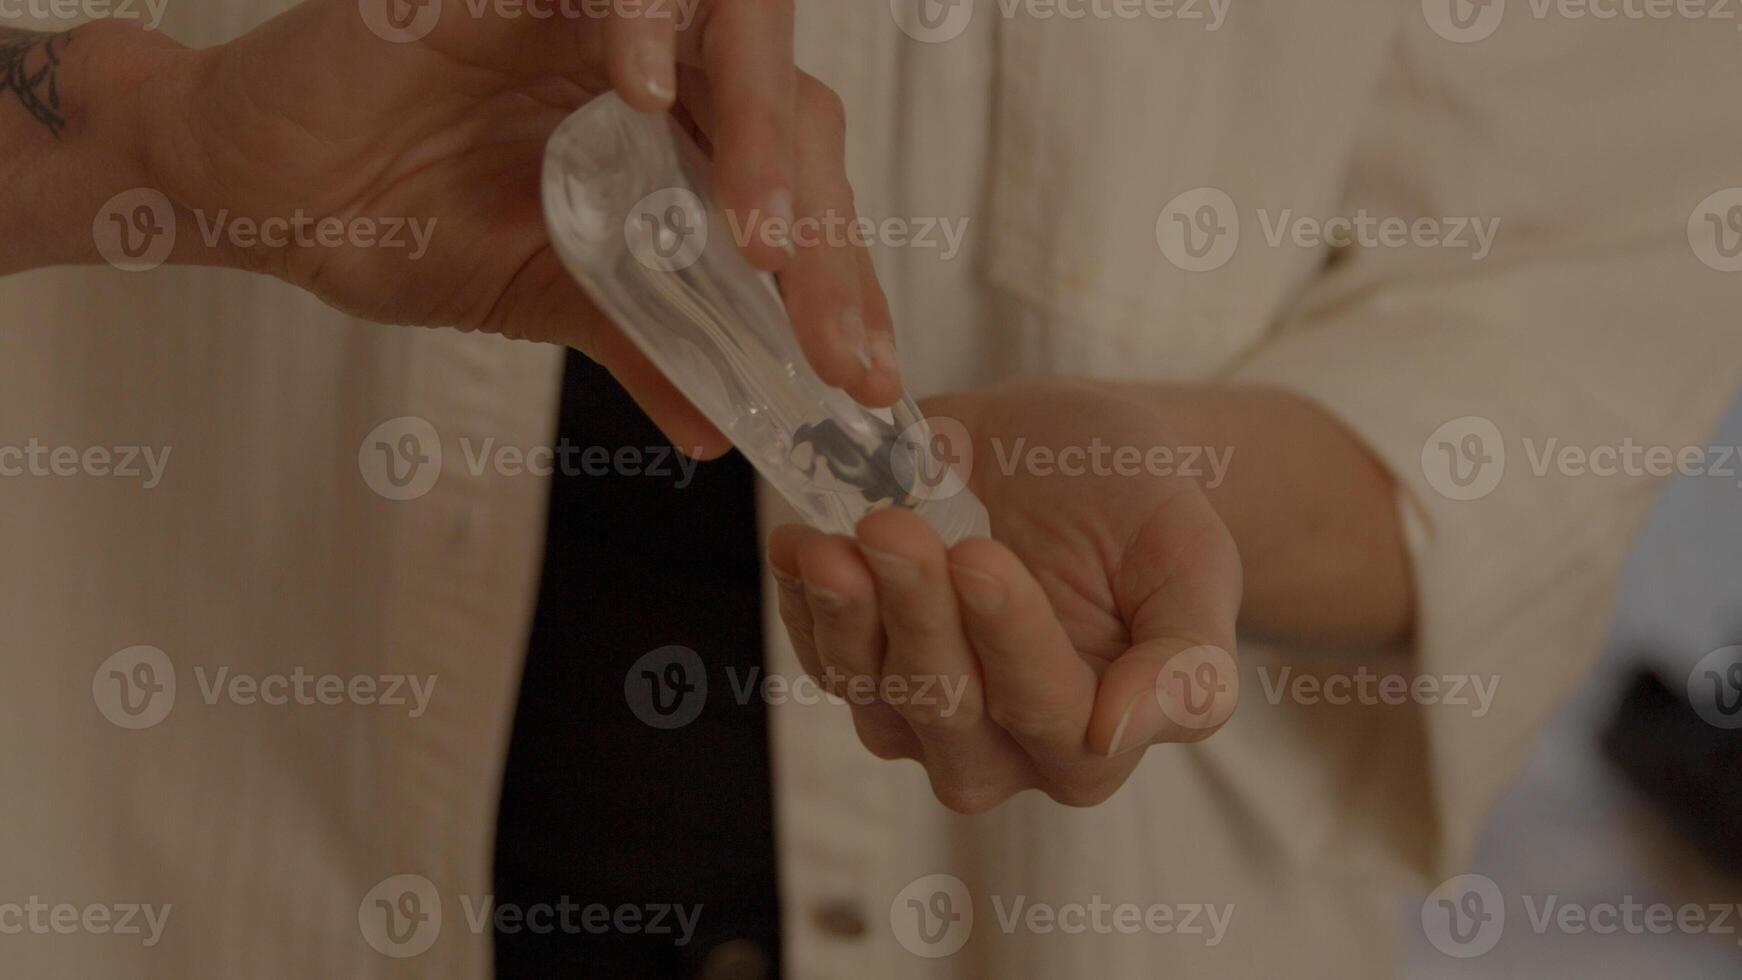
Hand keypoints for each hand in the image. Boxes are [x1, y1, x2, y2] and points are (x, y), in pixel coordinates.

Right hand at [134, 0, 895, 453]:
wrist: (258, 189)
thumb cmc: (395, 225)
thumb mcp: (545, 297)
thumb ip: (643, 337)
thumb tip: (720, 426)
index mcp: (677, 138)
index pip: (795, 193)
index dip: (842, 283)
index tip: (867, 381)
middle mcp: (656, 67)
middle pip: (792, 116)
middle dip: (828, 241)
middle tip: (840, 350)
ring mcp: (592, 15)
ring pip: (732, 32)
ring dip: (763, 138)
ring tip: (768, 251)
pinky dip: (639, 27)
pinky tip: (646, 104)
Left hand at [767, 379, 1243, 811]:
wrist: (1072, 456)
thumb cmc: (1139, 507)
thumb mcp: (1192, 560)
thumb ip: (1187, 659)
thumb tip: (1122, 732)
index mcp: (1096, 738)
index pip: (1047, 709)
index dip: (1008, 638)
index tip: (979, 556)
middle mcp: (1004, 749)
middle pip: (947, 710)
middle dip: (916, 618)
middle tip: (893, 529)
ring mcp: (923, 713)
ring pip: (873, 690)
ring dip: (844, 617)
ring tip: (831, 541)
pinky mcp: (865, 665)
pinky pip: (822, 653)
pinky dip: (803, 600)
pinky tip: (799, 543)